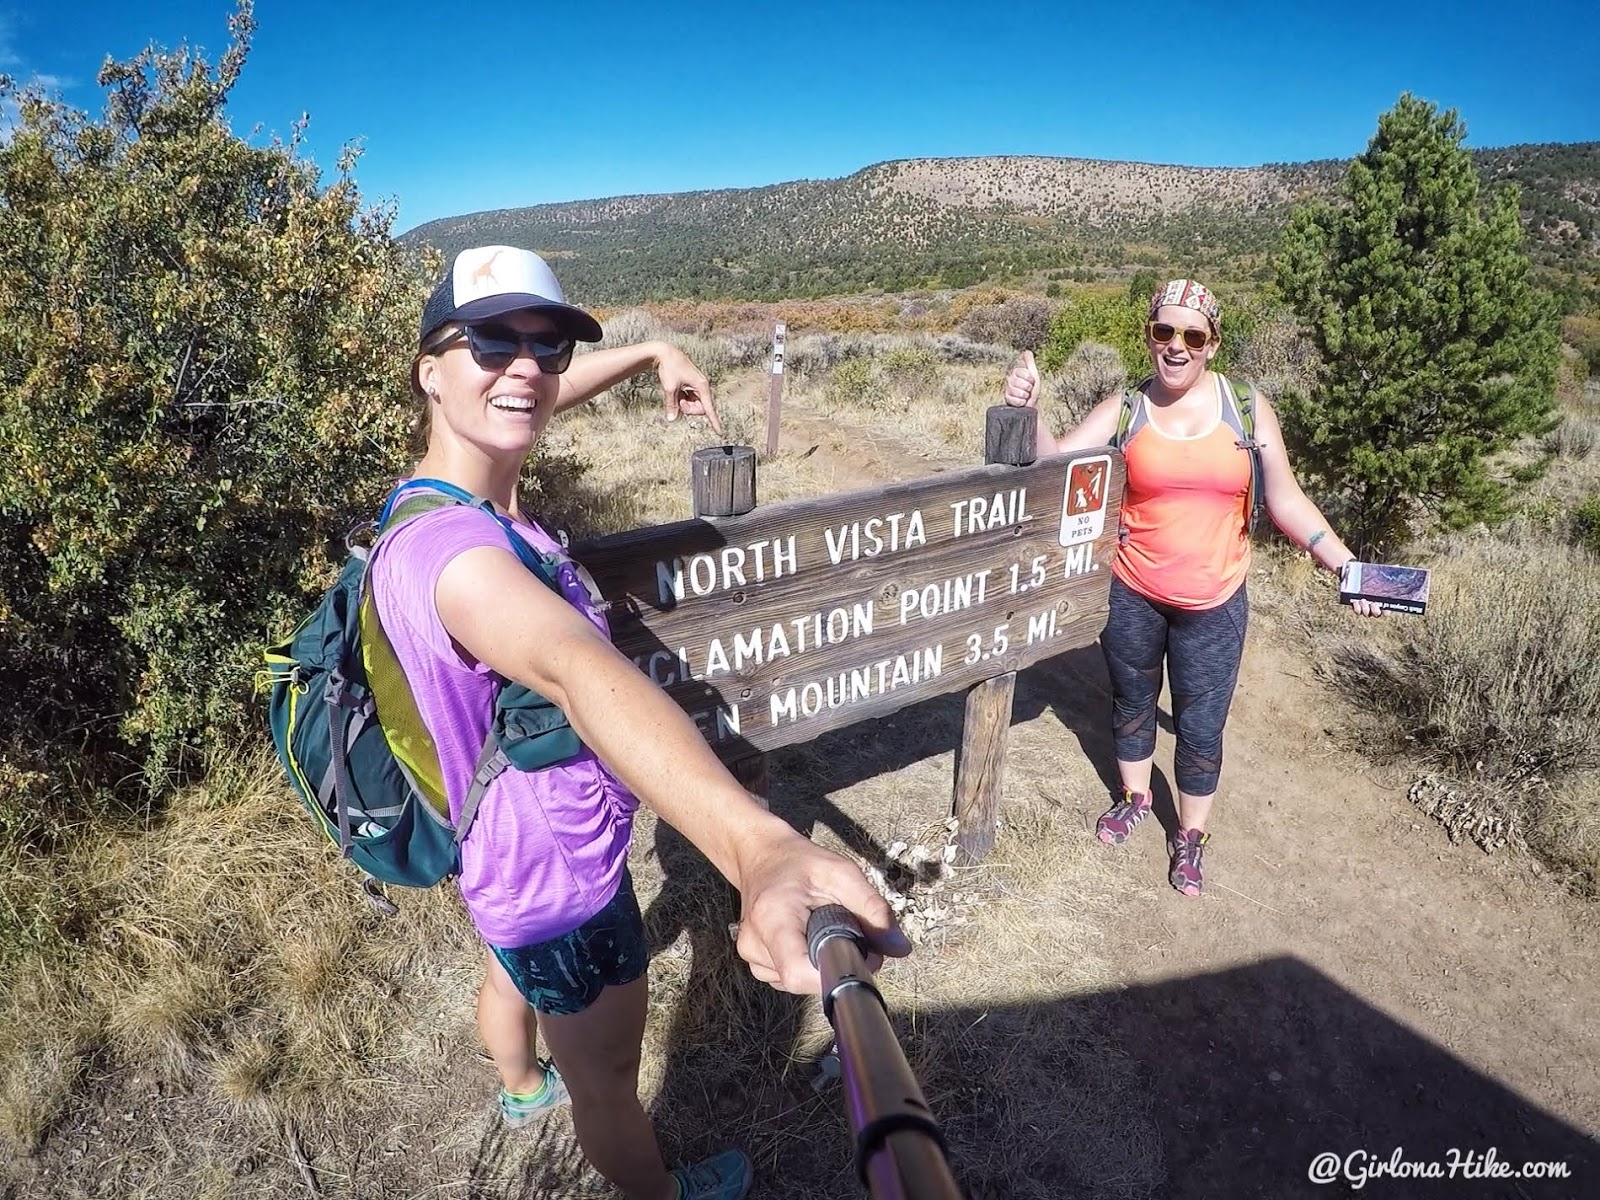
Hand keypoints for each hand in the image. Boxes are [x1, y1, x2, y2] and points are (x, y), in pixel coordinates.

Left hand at [657, 344, 721, 434]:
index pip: (709, 408)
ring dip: (684, 403)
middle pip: (700, 408)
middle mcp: (702, 387)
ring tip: (676, 392)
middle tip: (678, 401)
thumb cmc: (670, 368)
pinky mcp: (691, 386)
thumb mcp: (669, 388)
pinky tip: (677, 389)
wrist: (665, 353)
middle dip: (689, 409)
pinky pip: (690, 399)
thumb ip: (672, 405)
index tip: (719, 431)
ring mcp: (697, 387)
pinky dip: (682, 398)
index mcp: (702, 386)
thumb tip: (672, 419)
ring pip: (694, 405)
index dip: (714, 421)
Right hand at [732, 829, 908, 993]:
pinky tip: (806, 937)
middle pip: (803, 980)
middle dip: (833, 963)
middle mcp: (753, 942)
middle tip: (845, 930)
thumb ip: (872, 908)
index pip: (798, 972)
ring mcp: (750, 954)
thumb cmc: (800, 862)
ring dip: (819, 963)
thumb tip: (899, 948)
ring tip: (819, 927)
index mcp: (773, 917)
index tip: (859, 954)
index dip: (834, 973)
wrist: (761, 856)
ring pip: (797, 982)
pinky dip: (805, 963)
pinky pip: (788, 979)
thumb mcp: (842, 873)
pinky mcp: (755, 961)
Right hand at [1003, 350, 1040, 408]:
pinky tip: (1022, 401)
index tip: (1032, 381)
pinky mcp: (1007, 399)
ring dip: (1025, 396)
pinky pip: (1015, 400)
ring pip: (1018, 392)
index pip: (1023, 373)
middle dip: (1028, 388)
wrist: (1031, 403)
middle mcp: (1010, 379)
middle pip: (1020, 383)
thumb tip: (1026, 351)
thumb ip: (1029, 362)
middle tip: (1028, 390)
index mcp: (1016, 372)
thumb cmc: (1032, 388)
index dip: (1030, 379)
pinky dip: (1021, 402)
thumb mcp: (1033, 373)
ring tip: (1025, 396)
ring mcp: (1008, 389)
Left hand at [1336, 560, 1384, 617]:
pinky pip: (1357, 611)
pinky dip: (1357, 608)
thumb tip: (1398, 566)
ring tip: (1362, 600)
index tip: (1385, 610)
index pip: (1386, 611)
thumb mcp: (1379, 574)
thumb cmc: (1370, 576)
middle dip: (1375, 611)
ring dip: (1365, 609)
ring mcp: (1364, 607)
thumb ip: (1389, 571)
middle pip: (1376, 614)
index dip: (1386, 612)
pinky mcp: (1355, 605)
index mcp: (1382, 601)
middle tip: (1373, 603)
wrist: (1354, 575)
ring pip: (1366, 613)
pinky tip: (1356, 602)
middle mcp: (1374, 606)